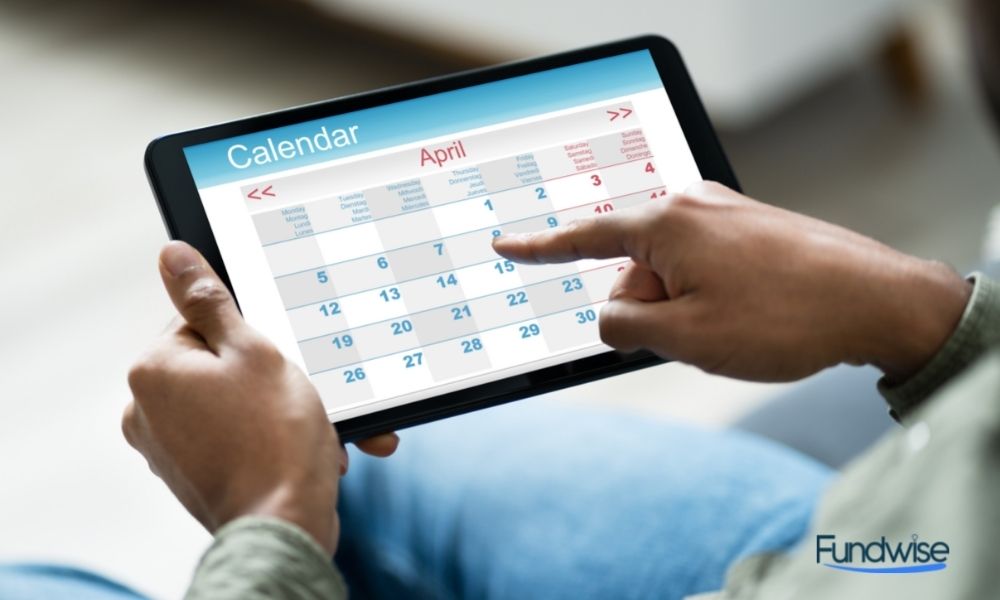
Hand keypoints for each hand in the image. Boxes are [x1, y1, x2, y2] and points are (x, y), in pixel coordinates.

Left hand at [123, 241, 397, 553]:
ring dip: (282, 408)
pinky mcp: (193, 475)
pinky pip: (237, 438)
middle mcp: (147, 410)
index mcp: (154, 370)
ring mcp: (168, 448)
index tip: (285, 352)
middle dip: (275, 375)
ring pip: (236, 402)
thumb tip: (172, 255)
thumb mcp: (254, 352)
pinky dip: (271, 438)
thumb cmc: (276, 439)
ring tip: (318, 425)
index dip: (255, 332)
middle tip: (310, 389)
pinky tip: (308, 447)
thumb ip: (211, 301)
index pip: (205, 320)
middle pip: (222, 363)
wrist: (286, 527)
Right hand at [493, 182, 971, 382]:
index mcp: (666, 222)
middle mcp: (693, 205)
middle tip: (694, 338)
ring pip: (672, 271)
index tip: (505, 243)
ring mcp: (726, 213)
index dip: (539, 248)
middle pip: (634, 266)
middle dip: (648, 308)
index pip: (584, 237)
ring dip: (683, 308)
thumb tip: (609, 316)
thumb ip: (624, 327)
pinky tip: (748, 317)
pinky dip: (710, 297)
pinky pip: (705, 266)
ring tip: (735, 330)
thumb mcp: (685, 337)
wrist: (877, 303)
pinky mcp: (752, 227)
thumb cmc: (783, 319)